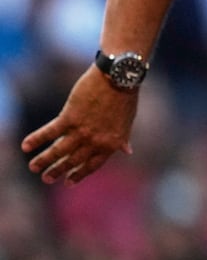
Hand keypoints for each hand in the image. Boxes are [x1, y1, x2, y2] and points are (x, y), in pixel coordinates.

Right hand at [20, 66, 137, 184]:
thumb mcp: (127, 121)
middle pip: (73, 160)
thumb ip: (122, 138)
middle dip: (58, 170)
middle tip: (46, 179)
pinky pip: (49, 132)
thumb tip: (127, 151)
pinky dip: (36, 139)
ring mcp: (81, 130)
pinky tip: (26, 146)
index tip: (68, 182)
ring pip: (58, 150)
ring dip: (44, 160)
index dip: (80, 174)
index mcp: (110, 144)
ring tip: (33, 167)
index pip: (92, 165)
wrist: (119, 77)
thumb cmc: (125, 97)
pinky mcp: (69, 117)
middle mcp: (95, 141)